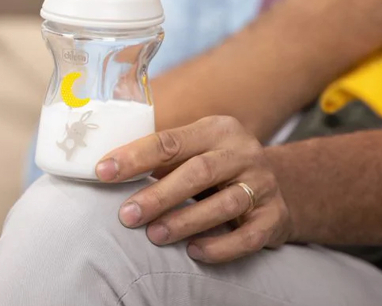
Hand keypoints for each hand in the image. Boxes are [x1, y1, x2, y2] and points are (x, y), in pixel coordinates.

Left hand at [95, 116, 291, 262]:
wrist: (277, 184)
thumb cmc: (219, 166)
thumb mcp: (197, 149)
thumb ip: (163, 156)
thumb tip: (109, 168)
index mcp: (217, 129)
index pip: (170, 141)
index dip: (135, 157)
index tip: (103, 172)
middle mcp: (243, 151)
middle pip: (198, 171)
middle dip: (159, 195)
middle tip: (127, 215)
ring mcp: (263, 183)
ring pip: (223, 204)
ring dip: (185, 221)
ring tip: (154, 235)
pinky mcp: (275, 216)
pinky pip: (248, 236)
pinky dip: (220, 246)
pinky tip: (194, 251)